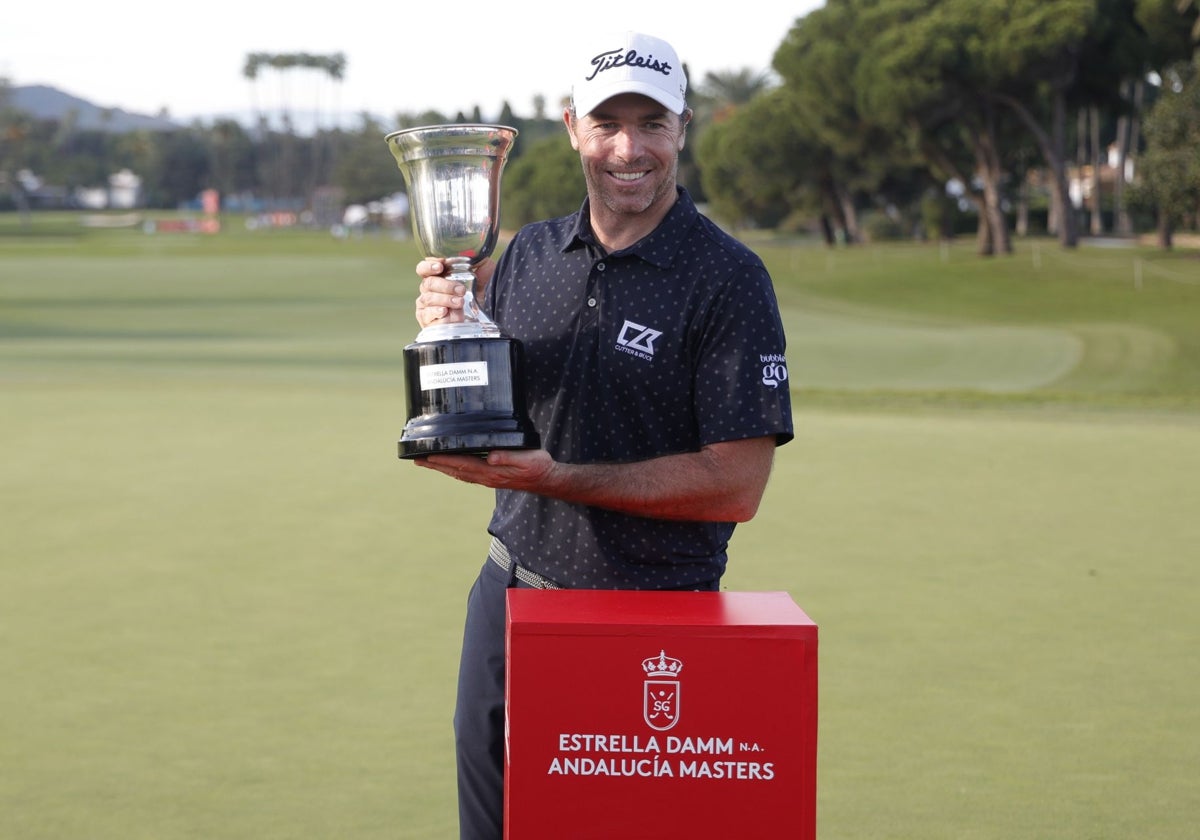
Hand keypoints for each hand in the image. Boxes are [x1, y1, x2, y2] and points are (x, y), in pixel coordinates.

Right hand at [414, 257, 494, 328]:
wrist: (482, 315)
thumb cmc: (478, 292)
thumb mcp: (482, 274)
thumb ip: (479, 262)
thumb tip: (477, 254)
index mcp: (436, 276)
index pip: (423, 268)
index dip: (428, 266)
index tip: (440, 266)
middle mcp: (428, 289)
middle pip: (428, 283)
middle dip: (445, 286)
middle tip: (461, 290)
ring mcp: (426, 305)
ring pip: (428, 299)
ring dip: (444, 300)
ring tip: (459, 303)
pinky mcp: (426, 320)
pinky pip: (427, 315)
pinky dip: (436, 313)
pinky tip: (445, 312)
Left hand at [415, 448, 554, 490]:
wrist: (547, 479)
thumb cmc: (539, 467)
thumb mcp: (529, 458)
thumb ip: (509, 457)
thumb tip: (491, 456)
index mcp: (492, 472)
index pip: (462, 464)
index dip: (444, 460)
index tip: (427, 456)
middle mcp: (487, 477)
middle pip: (455, 470)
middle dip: (435, 465)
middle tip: (416, 460)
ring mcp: (488, 479)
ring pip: (459, 473)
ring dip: (442, 468)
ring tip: (426, 463)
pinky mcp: (491, 477)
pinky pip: (467, 474)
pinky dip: (454, 469)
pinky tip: (450, 467)